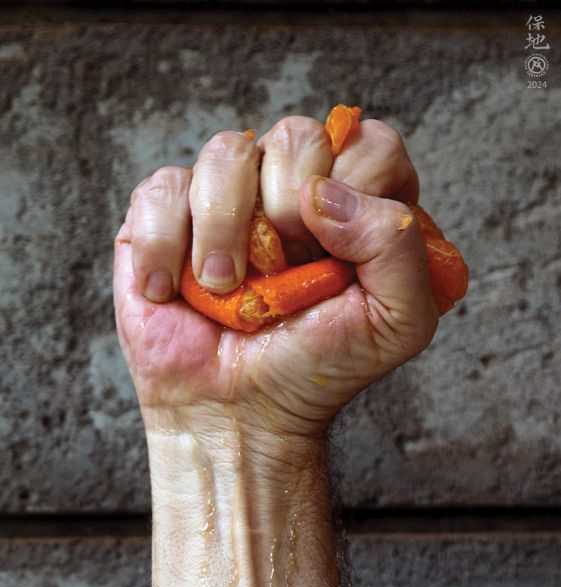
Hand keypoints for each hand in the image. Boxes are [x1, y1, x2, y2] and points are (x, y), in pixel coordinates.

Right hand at [114, 115, 437, 436]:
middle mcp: (295, 187)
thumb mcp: (396, 323)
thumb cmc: (315, 367)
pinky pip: (162, 188)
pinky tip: (174, 290)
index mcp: (358, 205)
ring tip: (224, 290)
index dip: (352, 192)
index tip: (332, 258)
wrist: (236, 410)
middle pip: (298, 134)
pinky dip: (164, 247)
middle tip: (279, 275)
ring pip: (226, 151)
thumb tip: (320, 192)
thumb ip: (398, 246)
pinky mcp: (169, 211)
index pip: (371, 145)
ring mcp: (231, 195)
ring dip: (223, 232)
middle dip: (286, 214)